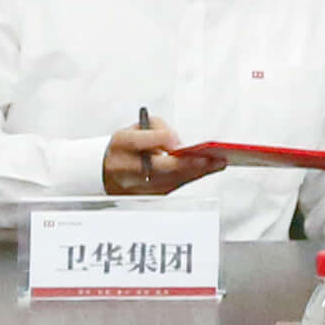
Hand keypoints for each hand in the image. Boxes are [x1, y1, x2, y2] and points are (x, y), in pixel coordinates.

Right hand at [101, 122, 226, 197]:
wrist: (107, 171)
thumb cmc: (126, 146)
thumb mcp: (138, 127)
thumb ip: (158, 130)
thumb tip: (177, 143)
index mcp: (123, 145)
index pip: (142, 143)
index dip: (162, 142)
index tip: (182, 142)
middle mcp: (128, 169)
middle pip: (161, 169)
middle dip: (190, 164)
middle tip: (213, 158)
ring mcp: (138, 187)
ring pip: (170, 182)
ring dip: (196, 173)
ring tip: (218, 163)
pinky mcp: (149, 197)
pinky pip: (172, 187)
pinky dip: (190, 178)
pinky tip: (207, 170)